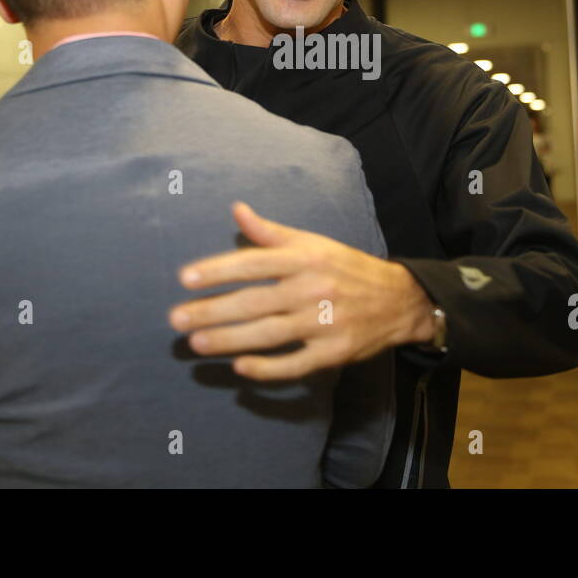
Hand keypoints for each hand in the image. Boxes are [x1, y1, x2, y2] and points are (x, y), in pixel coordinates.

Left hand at [169, 202, 433, 380]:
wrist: (400, 300)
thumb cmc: (347, 267)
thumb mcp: (313, 243)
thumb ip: (271, 232)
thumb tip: (236, 210)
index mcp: (306, 258)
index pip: (254, 262)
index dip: (218, 270)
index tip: (185, 279)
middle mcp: (313, 288)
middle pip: (255, 302)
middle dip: (212, 311)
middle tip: (176, 319)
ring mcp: (324, 322)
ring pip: (269, 333)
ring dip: (229, 340)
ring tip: (196, 343)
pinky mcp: (334, 352)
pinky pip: (295, 363)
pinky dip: (268, 368)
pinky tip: (241, 367)